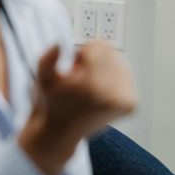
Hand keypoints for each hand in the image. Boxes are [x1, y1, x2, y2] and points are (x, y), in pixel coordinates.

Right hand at [19, 42, 137, 174]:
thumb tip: (59, 43)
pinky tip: (99, 89)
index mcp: (94, 87)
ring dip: (103, 67)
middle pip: (111, 51)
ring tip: (89, 84)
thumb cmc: (52, 102)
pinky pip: (126, 75)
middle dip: (94, 59)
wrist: (62, 131)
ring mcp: (127, 101)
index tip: (73, 68)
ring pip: (120, 61)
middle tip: (80, 77)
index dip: (81, 53)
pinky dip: (112, 77)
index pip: (99, 46)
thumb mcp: (42, 78)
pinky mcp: (132, 105)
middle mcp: (116, 95)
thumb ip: (46, 58)